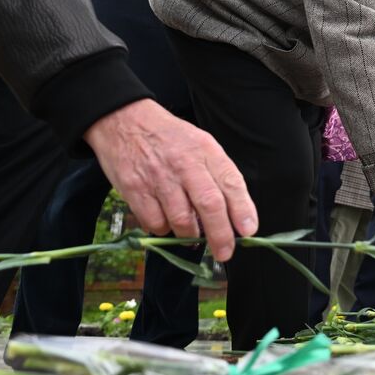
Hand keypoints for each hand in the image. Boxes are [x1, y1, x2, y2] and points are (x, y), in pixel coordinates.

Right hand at [84, 99, 256, 261]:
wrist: (124, 121)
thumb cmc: (169, 137)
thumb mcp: (200, 143)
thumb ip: (217, 174)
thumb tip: (233, 214)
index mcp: (205, 150)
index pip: (231, 182)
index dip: (243, 209)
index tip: (249, 230)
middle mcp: (185, 164)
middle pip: (209, 205)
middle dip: (221, 235)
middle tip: (225, 252)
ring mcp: (159, 178)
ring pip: (182, 221)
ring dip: (190, 235)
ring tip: (192, 234)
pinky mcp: (136, 191)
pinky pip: (156, 223)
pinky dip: (164, 230)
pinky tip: (166, 221)